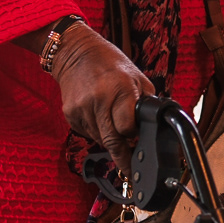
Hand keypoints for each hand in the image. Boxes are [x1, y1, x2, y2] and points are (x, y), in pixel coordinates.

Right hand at [49, 25, 155, 169]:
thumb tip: (153, 125)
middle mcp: (98, 100)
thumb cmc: (111, 64)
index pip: (127, 128)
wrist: (76, 53)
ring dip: (109, 138)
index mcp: (120, 90)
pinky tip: (99, 115)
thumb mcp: (137, 77)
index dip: (134, 135)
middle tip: (131, 169)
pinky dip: (96, 130)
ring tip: (113, 122)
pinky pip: (87, 132)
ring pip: (99, 139)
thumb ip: (145, 102)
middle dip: (122, 157)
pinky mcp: (69, 114)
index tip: (140, 142)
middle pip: (112, 141)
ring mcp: (81, 109)